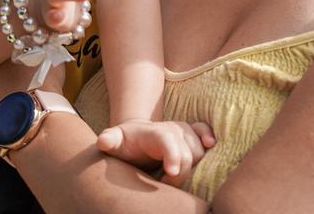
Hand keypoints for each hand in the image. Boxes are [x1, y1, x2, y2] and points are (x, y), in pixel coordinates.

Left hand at [97, 119, 215, 187]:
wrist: (136, 135)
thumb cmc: (124, 142)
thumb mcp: (114, 141)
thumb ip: (109, 140)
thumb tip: (103, 141)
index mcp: (153, 133)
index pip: (166, 140)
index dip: (172, 155)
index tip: (172, 174)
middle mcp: (171, 129)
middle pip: (186, 152)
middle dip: (179, 174)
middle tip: (162, 184)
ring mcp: (183, 131)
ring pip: (198, 150)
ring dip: (190, 166)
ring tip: (172, 175)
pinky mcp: (192, 134)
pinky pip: (204, 132)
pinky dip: (208, 137)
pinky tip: (210, 145)